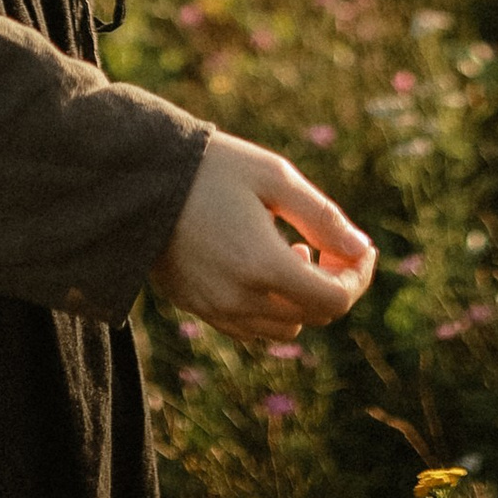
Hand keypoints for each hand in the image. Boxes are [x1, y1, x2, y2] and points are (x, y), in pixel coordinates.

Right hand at [151, 133, 375, 346]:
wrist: (136, 178)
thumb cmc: (210, 168)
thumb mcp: (274, 177)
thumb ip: (322, 218)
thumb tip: (361, 249)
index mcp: (264, 265)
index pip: (336, 299)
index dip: (358, 276)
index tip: (359, 248)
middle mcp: (240, 299)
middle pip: (313, 316)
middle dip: (332, 285)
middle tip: (323, 245)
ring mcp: (215, 309)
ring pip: (283, 330)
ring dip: (300, 301)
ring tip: (288, 253)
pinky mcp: (197, 308)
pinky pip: (249, 328)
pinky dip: (269, 309)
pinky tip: (258, 268)